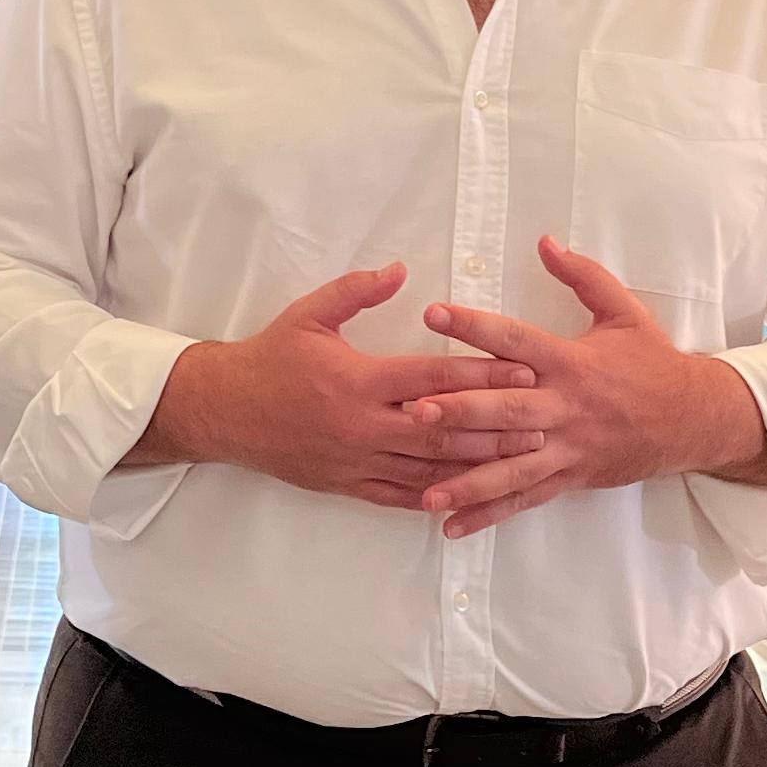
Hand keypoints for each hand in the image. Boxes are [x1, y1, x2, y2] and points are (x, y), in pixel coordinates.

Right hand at [145, 263, 547, 508]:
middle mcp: (363, 426)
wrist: (224, 412)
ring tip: (521, 458)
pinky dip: (438, 495)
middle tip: (542, 420)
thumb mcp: (309, 315)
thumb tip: (400, 269)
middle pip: (443, 429)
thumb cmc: (270, 358)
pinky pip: (401, 496)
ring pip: (429, 468)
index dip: (481, 373)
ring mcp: (357, 461)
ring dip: (477, 464)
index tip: (523, 369)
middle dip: (496, 425)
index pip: (432, 377)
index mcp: (358, 381)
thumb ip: (356, 291)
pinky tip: (470, 493)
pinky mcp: (348, 486)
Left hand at [415, 238, 765, 540]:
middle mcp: (565, 407)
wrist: (695, 419)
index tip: (434, 313)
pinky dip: (489, 514)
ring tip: (425, 492)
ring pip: (513, 466)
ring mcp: (567, 447)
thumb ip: (582, 275)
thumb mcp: (624, 311)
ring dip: (468, 479)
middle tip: (415, 411)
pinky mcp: (570, 477)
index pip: (516, 341)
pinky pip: (525, 499)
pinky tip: (451, 527)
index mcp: (572, 361)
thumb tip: (544, 241)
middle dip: (461, 411)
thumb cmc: (652, 362)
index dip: (475, 326)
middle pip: (508, 410)